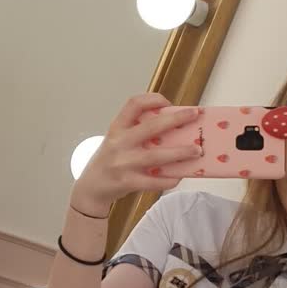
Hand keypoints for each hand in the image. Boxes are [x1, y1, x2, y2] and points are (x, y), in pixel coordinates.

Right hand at [69, 94, 203, 214]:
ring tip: (196, 151)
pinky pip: (153, 181)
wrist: (90, 188)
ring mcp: (123, 163)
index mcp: (117, 128)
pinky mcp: (127, 182)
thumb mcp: (116, 140)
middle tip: (194, 115)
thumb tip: (172, 127)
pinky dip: (168, 179)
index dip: (153, 99)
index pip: (134, 104)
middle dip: (176, 119)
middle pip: (151, 126)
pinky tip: (179, 176)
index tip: (169, 102)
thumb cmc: (109, 160)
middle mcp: (119, 142)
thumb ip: (136, 132)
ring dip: (180, 152)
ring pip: (156, 155)